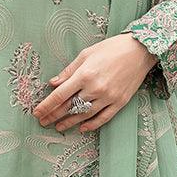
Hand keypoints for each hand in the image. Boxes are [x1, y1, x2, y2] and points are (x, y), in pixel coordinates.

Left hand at [32, 35, 156, 133]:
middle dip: (54, 116)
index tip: (37, 113)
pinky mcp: (120, 102)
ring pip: (85, 115)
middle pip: (70, 107)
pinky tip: (82, 128)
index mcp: (84, 75)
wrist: (140, 50)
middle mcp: (95, 88)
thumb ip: (68, 71)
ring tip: (59, 127)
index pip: (60, 95)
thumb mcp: (86, 54)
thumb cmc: (111, 49)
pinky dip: (92, 125)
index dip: (46, 106)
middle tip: (43, 122)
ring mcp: (108, 97)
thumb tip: (53, 84)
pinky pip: (103, 118)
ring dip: (70, 122)